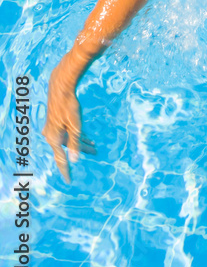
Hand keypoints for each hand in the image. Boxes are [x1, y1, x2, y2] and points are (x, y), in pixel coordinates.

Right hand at [43, 60, 95, 181]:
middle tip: (94, 153)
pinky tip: (86, 137)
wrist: (61, 85)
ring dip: (80, 143)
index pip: (61, 159)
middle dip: (81, 151)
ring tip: (94, 146)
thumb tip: (75, 160)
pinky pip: (67, 132)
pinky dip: (77, 135)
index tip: (69, 181)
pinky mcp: (56, 121)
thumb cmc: (69, 105)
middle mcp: (51, 134)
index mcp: (54, 138)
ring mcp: (52, 127)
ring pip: (68, 140)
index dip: (66, 170)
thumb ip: (75, 143)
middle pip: (67, 148)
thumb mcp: (75, 125)